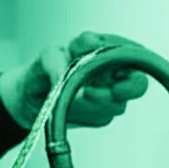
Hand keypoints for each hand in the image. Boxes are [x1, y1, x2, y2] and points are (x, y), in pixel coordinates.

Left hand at [0, 31, 149, 128]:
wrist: (29, 97)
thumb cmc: (41, 69)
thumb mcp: (46, 58)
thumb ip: (59, 62)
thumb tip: (75, 79)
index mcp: (108, 49)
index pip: (135, 53)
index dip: (131, 62)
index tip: (112, 69)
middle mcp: (115, 72)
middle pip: (139, 84)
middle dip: (122, 91)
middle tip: (93, 91)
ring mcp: (111, 95)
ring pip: (116, 105)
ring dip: (91, 103)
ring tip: (68, 94)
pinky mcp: (102, 114)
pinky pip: (101, 118)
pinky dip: (83, 115)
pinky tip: (69, 107)